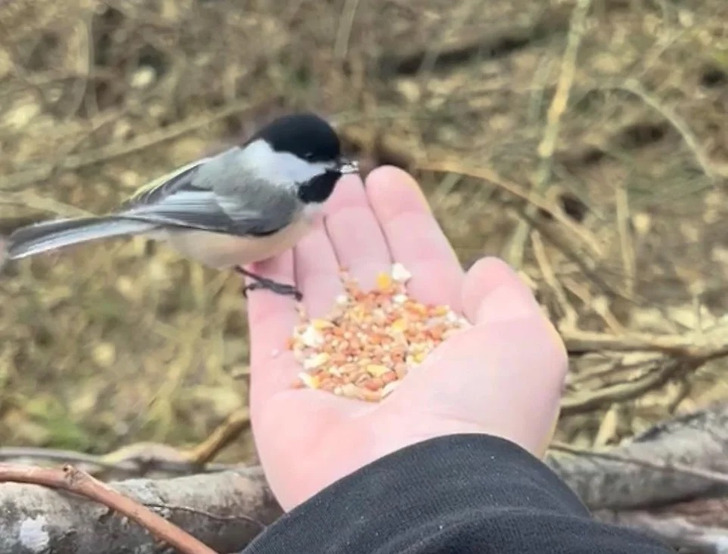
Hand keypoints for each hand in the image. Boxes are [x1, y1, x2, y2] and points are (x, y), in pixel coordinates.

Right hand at [243, 166, 567, 510]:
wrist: (415, 491)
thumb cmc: (482, 415)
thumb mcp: (528, 346)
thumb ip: (508, 300)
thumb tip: (485, 266)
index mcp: (441, 343)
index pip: (419, 266)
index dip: (404, 221)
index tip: (387, 177)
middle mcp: (386, 355)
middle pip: (361, 273)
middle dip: (350, 224)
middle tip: (335, 177)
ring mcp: (330, 372)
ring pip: (313, 291)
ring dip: (306, 240)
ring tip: (298, 192)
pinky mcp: (280, 389)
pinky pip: (268, 322)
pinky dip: (264, 279)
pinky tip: (264, 234)